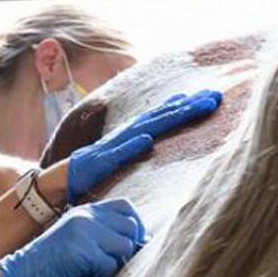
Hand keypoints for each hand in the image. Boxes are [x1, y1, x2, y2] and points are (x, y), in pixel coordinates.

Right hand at [0, 200, 146, 276]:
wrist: (18, 275)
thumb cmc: (50, 265)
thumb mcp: (77, 241)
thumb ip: (102, 235)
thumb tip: (144, 242)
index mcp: (85, 210)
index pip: (125, 207)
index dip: (135, 226)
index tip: (131, 246)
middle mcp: (85, 215)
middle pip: (130, 226)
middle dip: (128, 248)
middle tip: (113, 264)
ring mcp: (82, 230)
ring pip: (124, 245)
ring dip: (116, 264)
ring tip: (99, 272)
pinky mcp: (80, 249)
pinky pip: (109, 264)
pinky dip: (104, 276)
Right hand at [66, 89, 222, 202]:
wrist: (63, 180)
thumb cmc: (97, 168)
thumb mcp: (124, 153)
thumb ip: (142, 142)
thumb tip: (161, 135)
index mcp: (133, 133)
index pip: (164, 115)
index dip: (187, 105)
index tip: (211, 97)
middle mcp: (126, 134)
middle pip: (160, 116)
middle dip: (187, 106)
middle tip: (215, 96)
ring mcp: (113, 147)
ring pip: (143, 129)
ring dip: (165, 118)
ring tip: (187, 108)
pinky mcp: (100, 163)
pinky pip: (117, 154)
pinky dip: (131, 146)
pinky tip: (145, 140)